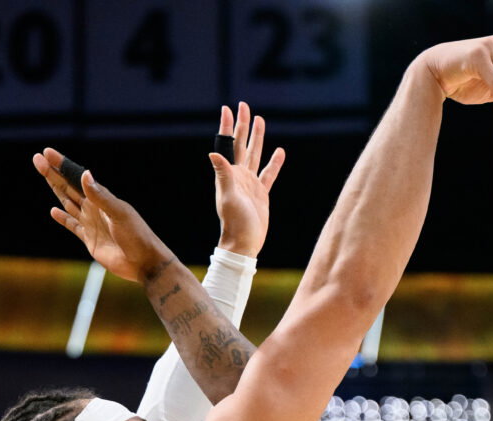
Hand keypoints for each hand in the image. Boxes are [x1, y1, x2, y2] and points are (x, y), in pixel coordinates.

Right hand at [34, 148, 171, 282]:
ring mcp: (92, 223)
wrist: (144, 263)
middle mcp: (95, 208)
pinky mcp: (90, 239)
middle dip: (53, 173)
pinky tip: (54, 211)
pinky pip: (73, 226)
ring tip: (44, 175)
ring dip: (55, 190)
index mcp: (102, 198)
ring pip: (68, 202)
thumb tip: (85, 175)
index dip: (62, 165)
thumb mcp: (119, 214)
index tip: (47, 153)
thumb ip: (100, 196)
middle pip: (69, 187)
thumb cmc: (137, 236)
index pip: (77, 177)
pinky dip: (63, 218)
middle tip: (37, 159)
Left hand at [212, 102, 285, 257]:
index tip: (227, 108)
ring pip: (255, 154)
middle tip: (244, 106)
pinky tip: (280, 151)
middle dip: (242, 125)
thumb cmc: (234, 222)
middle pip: (241, 144)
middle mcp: (238, 175)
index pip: (228, 144)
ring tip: (259, 120)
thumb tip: (213, 152)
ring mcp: (250, 183)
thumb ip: (222, 174)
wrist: (244, 243)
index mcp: (229, 173)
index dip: (227, 126)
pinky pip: (269, 173)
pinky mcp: (262, 193)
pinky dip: (274, 163)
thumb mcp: (227, 197)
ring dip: (257, 138)